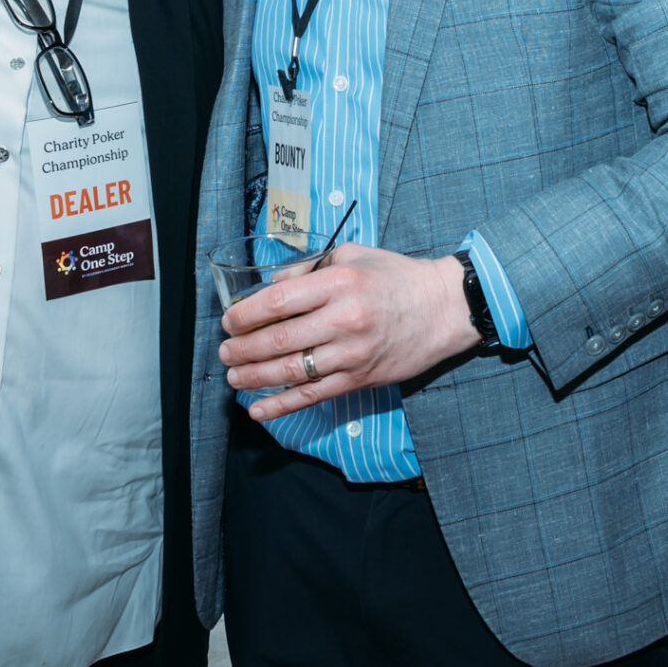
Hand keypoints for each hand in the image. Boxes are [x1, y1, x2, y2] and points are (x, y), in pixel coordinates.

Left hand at [219, 244, 474, 423]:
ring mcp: (352, 353)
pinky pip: (313, 395)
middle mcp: (343, 320)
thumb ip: (309, 268)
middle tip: (224, 351)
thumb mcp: (351, 256)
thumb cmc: (395, 276)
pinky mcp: (359, 378)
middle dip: (242, 348)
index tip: (229, 320)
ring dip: (253, 377)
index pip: (278, 301)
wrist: (443, 308)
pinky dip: (281, 406)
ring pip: (290, 372)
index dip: (246, 314)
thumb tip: (271, 286)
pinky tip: (257, 410)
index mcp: (339, 283)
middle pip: (278, 340)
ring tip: (232, 376)